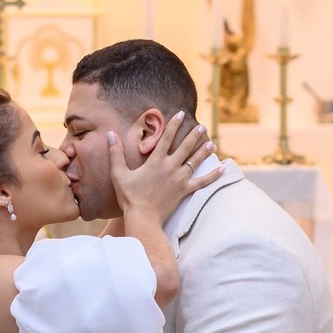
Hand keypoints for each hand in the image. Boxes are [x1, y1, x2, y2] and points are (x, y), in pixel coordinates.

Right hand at [109, 112, 223, 222]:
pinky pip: (202, 182)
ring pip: (195, 162)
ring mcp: (179, 179)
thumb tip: (111, 134)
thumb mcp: (118, 174)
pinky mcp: (185, 191)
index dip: (174, 124)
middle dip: (194, 135)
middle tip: (202, 126)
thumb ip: (115, 153)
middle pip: (186, 147)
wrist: (143, 218)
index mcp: (155, 161)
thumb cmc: (129, 197)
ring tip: (212, 143)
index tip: (181, 113)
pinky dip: (212, 175)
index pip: (166, 138)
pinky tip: (221, 169)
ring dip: (204, 151)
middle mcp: (170, 167)